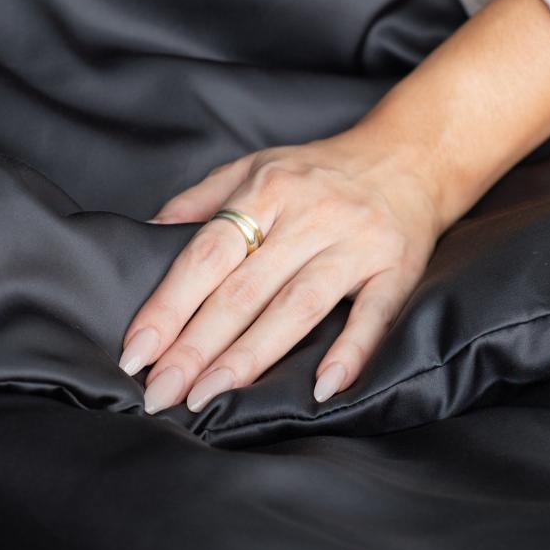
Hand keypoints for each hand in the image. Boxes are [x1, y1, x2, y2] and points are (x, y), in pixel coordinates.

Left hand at [118, 0, 549, 415]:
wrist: (412, 154)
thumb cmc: (322, 171)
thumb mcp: (258, 166)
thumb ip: (203, 200)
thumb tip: (147, 234)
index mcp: (267, 190)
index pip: (207, 256)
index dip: (169, 306)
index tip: (137, 353)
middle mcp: (309, 216)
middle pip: (244, 289)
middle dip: (196, 345)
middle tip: (161, 392)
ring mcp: (355, 243)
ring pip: (296, 306)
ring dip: (250, 356)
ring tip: (208, 395)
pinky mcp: (397, 266)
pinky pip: (374, 313)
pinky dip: (351, 350)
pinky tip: (322, 387)